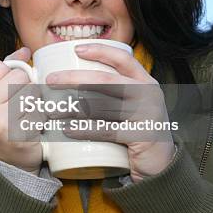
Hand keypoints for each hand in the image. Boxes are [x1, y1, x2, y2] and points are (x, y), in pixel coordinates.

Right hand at [0, 47, 42, 174]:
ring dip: (36, 101)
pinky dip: (43, 116)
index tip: (12, 90)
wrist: (7, 167)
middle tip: (21, 106)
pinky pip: (41, 109)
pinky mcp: (18, 133)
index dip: (12, 74)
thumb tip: (24, 50)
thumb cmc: (1, 127)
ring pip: (32, 90)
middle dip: (26, 87)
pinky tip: (34, 127)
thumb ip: (6, 72)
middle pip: (18, 76)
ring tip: (28, 116)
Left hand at [45, 43, 175, 182]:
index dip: (99, 51)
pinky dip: (83, 130)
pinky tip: (66, 129)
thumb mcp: (131, 105)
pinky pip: (105, 130)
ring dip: (71, 108)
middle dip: (73, 78)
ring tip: (52, 110)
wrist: (162, 163)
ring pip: (100, 106)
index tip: (76, 48)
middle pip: (104, 80)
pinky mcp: (140, 135)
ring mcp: (146, 113)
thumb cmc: (137, 129)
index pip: (122, 58)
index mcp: (144, 81)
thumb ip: (112, 92)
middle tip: (50, 80)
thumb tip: (72, 80)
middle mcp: (147, 93)